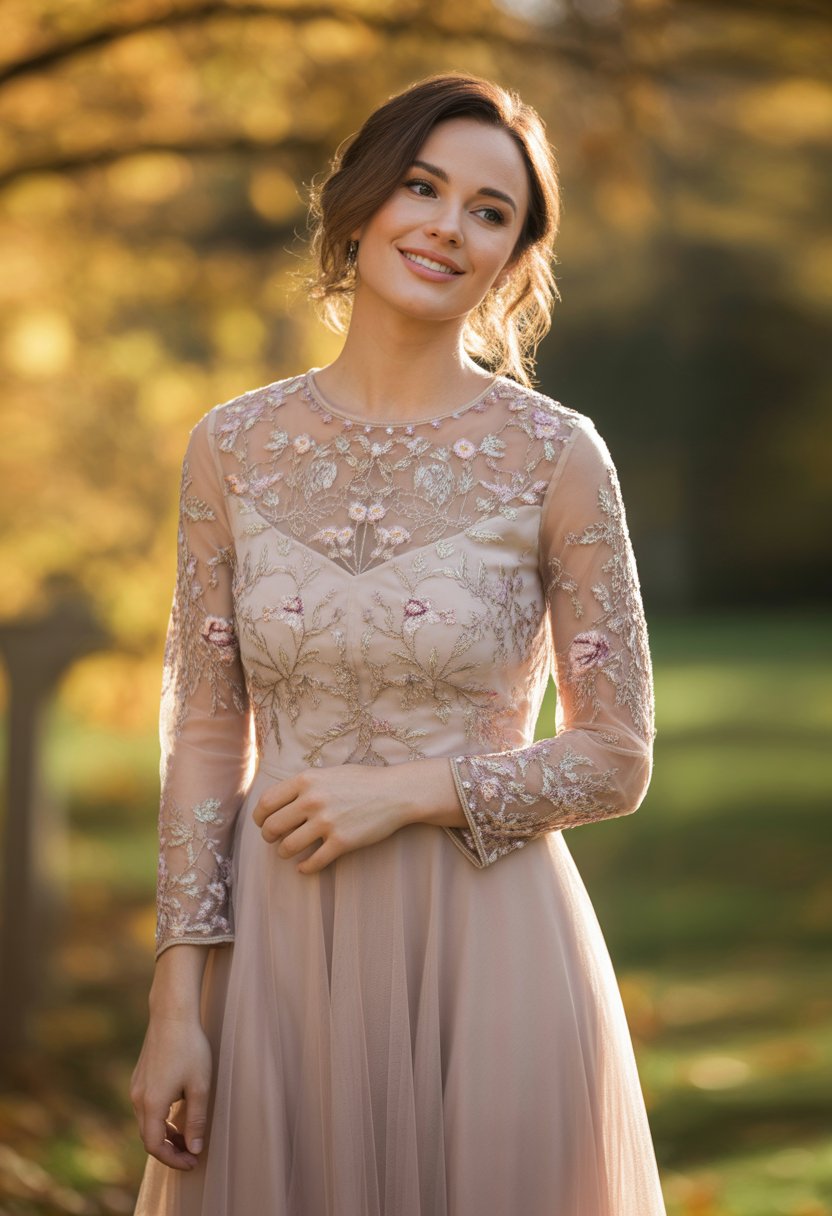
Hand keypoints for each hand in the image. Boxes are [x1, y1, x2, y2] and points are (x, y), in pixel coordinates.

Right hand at [130, 1014, 211, 1170]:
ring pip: (147, 1121)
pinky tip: (179, 1113)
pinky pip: (147, 1107)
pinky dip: (161, 1118)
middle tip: (193, 1153)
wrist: (172, 1013)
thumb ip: (196, 1121)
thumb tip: (194, 1149)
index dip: (172, 1159)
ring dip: (165, 1133)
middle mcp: (137, 1098)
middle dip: (170, 1149)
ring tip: (188, 1135)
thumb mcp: (200, 1086)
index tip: (192, 1162)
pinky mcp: (140, 1076)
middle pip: (149, 1136)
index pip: (154, 1146)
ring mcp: (136, 1086)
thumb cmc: (190, 1047)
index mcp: (151, 1104)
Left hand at [252, 764, 407, 873]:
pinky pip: (313, 862)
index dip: (259, 817)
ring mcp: (326, 822)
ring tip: (289, 852)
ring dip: (284, 853)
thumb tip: (279, 801)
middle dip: (269, 837)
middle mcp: (312, 800)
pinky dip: (305, 868)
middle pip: (272, 827)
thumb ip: (304, 785)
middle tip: (274, 839)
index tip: (262, 823)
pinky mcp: (341, 842)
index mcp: (306, 780)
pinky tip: (305, 867)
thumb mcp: (329, 772)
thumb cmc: (362, 781)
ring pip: (287, 847)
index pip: (266, 802)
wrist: (395, 793)